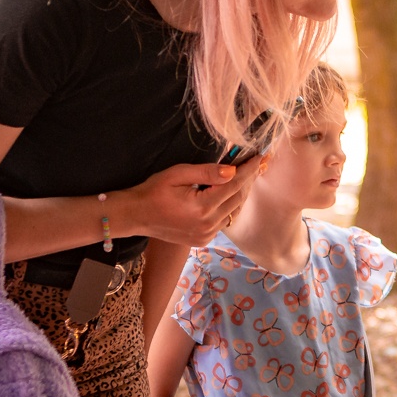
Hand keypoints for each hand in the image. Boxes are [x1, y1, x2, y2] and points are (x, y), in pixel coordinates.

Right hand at [115, 161, 253, 247]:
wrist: (136, 216)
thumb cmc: (153, 191)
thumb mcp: (177, 174)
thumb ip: (206, 172)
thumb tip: (232, 170)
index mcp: (202, 208)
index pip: (234, 185)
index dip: (248, 170)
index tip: (259, 157)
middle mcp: (208, 225)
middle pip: (238, 199)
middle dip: (248, 180)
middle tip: (256, 164)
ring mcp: (207, 235)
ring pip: (234, 211)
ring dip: (240, 193)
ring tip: (246, 176)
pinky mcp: (204, 240)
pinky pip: (224, 221)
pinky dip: (230, 206)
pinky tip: (229, 194)